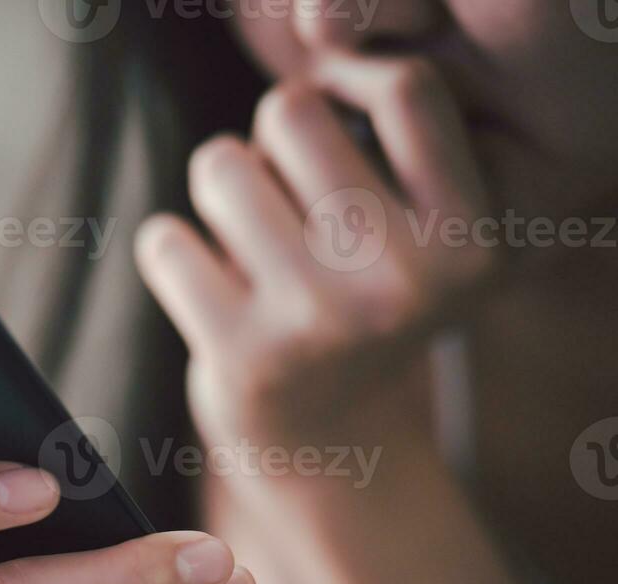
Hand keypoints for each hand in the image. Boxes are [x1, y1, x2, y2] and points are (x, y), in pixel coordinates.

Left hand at [135, 54, 495, 450]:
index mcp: (470, 241)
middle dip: (271, 138)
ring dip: (220, 188)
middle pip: (292, 112)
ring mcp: (318, 320)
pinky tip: (207, 287)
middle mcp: (403, 281)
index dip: (350, 91)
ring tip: (248, 237)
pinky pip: (162, 240)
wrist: (329, 444)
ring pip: (219, 165)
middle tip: (286, 195)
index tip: (333, 131)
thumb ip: (388, 149)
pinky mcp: (239, 356)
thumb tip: (296, 94)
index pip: (407, 90)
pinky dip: (172, 252)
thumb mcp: (426, 234)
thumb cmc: (366, 303)